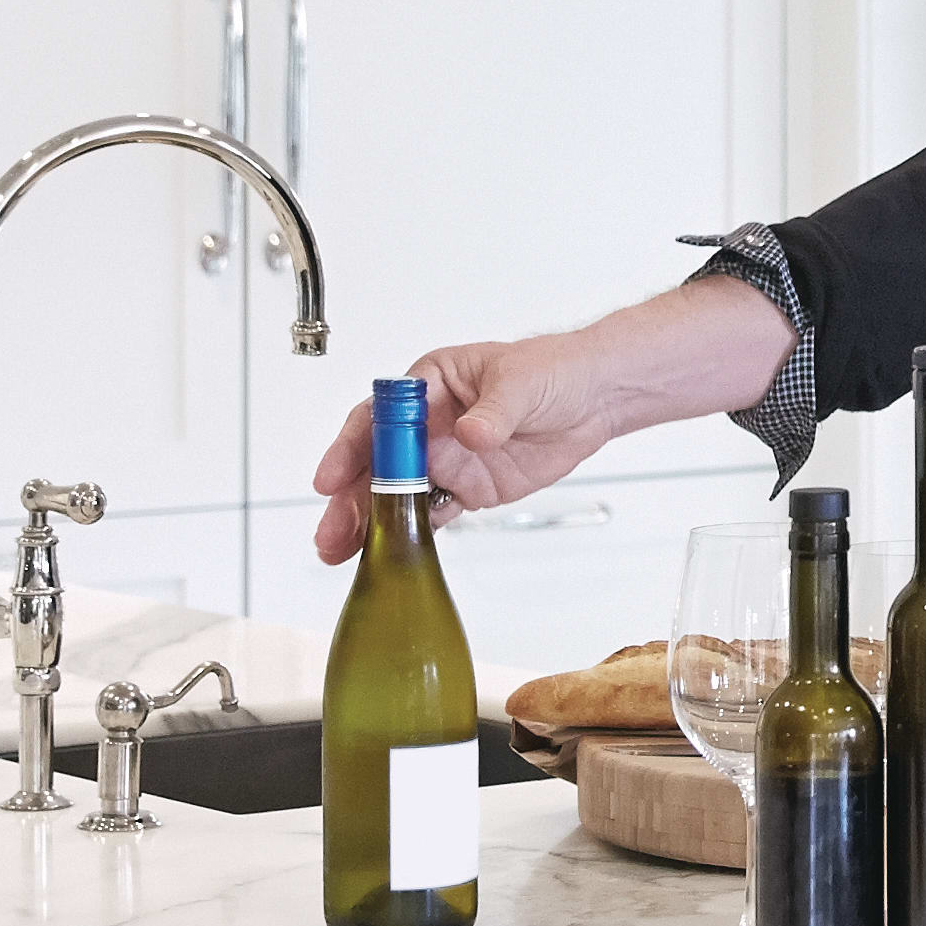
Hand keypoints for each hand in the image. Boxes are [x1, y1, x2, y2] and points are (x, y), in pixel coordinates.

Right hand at [309, 331, 634, 563]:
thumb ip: (494, 410)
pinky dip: (409, 534)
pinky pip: (431, 514)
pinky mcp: (468, 487)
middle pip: (376, 463)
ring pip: (396, 494)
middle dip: (348, 498)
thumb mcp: (523, 381)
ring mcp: (446, 459)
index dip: (351, 448)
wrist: (595, 399)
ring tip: (342, 551)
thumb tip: (470, 433)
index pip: (378, 417)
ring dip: (369, 523)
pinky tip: (390, 554)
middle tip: (331, 532)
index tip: (332, 477)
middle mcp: (429, 425)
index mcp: (430, 385)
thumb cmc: (555, 371)